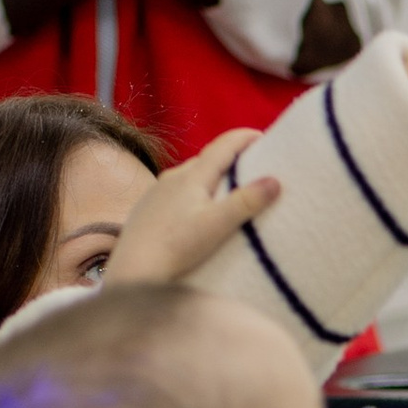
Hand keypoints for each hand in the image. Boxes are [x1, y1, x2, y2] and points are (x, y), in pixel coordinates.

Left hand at [105, 127, 281, 286]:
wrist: (132, 270)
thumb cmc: (176, 248)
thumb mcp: (217, 226)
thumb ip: (246, 202)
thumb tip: (275, 180)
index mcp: (193, 176)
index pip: (224, 145)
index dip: (245, 137)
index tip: (264, 137)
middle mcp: (172, 177)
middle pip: (207, 159)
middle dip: (231, 159)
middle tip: (252, 167)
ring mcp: (157, 192)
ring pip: (190, 176)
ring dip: (211, 178)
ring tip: (227, 192)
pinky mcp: (147, 208)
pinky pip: (176, 192)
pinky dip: (193, 194)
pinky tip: (196, 212)